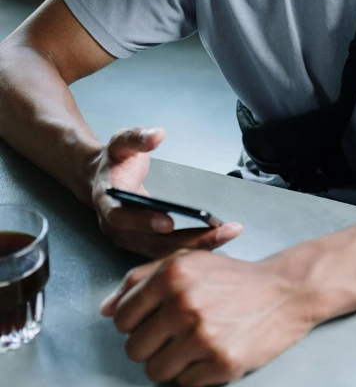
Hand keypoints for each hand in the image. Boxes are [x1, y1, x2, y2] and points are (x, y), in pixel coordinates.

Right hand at [90, 127, 242, 257]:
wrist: (100, 178)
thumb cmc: (113, 160)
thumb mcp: (120, 142)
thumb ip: (137, 138)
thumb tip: (157, 134)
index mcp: (107, 203)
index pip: (122, 218)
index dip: (143, 221)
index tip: (169, 221)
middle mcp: (116, 228)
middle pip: (151, 242)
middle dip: (187, 239)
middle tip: (219, 232)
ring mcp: (130, 240)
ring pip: (162, 251)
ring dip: (195, 246)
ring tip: (226, 235)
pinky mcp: (144, 244)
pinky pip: (167, 251)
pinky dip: (191, 247)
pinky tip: (216, 240)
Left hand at [100, 249, 315, 386]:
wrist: (282, 291)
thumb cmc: (230, 277)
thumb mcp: (186, 262)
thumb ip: (140, 280)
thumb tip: (104, 309)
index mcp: (172, 274)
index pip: (121, 318)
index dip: (133, 323)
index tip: (152, 320)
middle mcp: (184, 303)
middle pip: (134, 348)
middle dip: (151, 344)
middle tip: (176, 332)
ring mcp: (203, 335)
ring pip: (154, 371)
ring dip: (170, 361)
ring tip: (193, 342)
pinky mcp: (221, 362)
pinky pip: (183, 382)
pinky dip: (194, 371)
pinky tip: (212, 349)